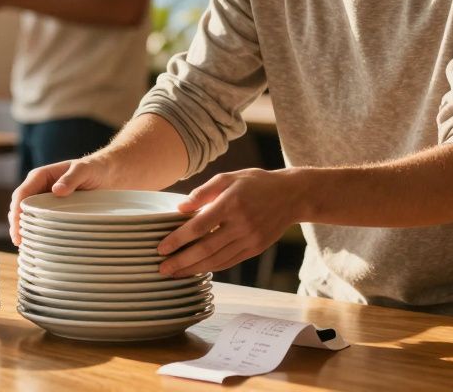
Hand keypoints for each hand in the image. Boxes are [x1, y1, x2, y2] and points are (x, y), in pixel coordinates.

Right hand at [8, 157, 113, 245]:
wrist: (108, 174)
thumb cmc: (95, 168)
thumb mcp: (84, 170)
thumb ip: (71, 178)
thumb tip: (57, 191)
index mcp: (41, 176)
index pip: (21, 194)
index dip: (16, 211)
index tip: (17, 228)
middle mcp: (39, 188)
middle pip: (20, 207)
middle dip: (16, 224)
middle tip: (19, 242)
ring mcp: (45, 200)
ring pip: (26, 215)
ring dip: (23, 229)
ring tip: (25, 245)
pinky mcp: (53, 210)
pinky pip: (39, 220)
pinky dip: (35, 230)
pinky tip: (35, 242)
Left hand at [156, 169, 302, 277]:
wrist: (291, 195)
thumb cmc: (255, 183)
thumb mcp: (228, 178)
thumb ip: (202, 192)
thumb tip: (180, 208)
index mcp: (231, 204)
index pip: (198, 227)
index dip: (178, 239)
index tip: (161, 248)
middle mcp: (241, 224)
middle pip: (205, 249)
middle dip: (181, 261)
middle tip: (162, 268)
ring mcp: (250, 239)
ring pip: (217, 260)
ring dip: (193, 269)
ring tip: (175, 273)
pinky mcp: (256, 249)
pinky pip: (229, 262)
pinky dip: (211, 267)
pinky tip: (197, 269)